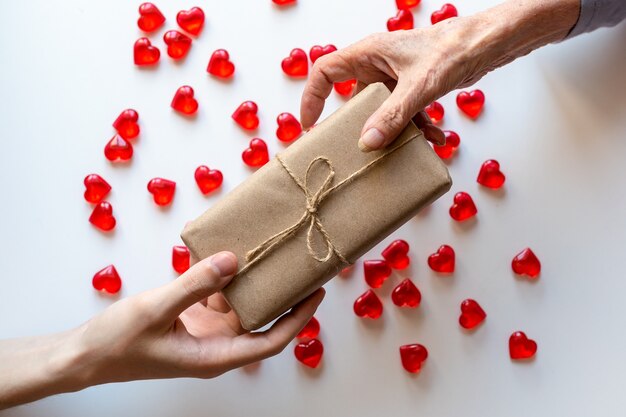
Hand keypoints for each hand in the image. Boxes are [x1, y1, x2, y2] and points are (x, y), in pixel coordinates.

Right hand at [80, 252, 323, 381]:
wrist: (86, 354)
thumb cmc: (118, 344)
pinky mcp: (191, 317)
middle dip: (282, 294)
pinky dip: (220, 274)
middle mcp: (216, 344)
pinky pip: (215, 292)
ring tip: (268, 250)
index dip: (298, 319)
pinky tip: (223, 249)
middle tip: (300, 265)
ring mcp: (204, 330)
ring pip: (239, 302)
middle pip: (261, 318)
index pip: (271, 341)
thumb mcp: (156, 309)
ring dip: (251, 279)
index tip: (316, 294)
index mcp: (215, 356)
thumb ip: (194, 285)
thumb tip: (231, 260)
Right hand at [300, 0, 578, 151]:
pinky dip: (415, 127)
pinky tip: (434, 138)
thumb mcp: (419, 86)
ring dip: (395, 131)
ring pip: (381, 111)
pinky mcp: (412, 87)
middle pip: (354, 99)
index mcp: (369, 54)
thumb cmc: (453, 49)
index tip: (311, 126)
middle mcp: (377, 65)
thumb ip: (393, 115)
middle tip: (359, 149)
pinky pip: (403, 113)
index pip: (325, 72)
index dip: (313, 98)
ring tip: (411, 145)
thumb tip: (368, 143)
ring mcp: (395, 78)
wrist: (489, 44)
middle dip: (361, 126)